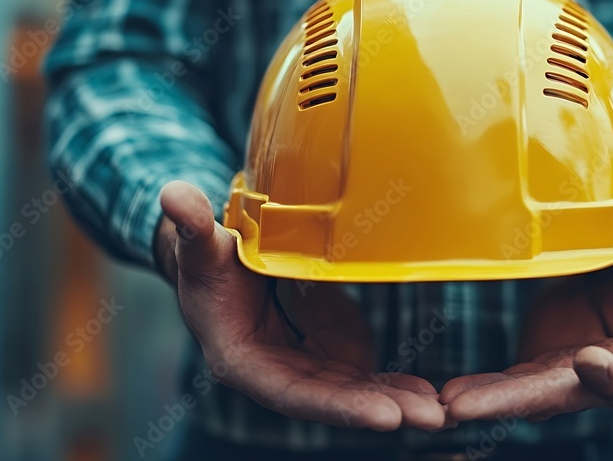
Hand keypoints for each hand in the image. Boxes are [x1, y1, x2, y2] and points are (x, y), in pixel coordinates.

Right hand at [156, 181, 445, 430]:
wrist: (221, 264)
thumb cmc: (205, 258)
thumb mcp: (199, 243)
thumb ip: (192, 228)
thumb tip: (173, 195)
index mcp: (241, 358)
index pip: (293, 392)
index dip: (338, 405)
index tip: (384, 416)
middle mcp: (276, 372)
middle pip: (331, 399)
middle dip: (379, 409)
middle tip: (431, 417)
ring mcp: (304, 365)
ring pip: (352, 392)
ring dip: (395, 403)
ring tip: (439, 411)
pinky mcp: (325, 353)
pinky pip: (362, 376)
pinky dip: (394, 386)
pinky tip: (430, 394)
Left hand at [441, 181, 612, 421]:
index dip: (612, 378)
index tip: (588, 359)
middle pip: (564, 393)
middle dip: (514, 400)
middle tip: (465, 406)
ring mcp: (576, 366)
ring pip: (531, 389)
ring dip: (489, 397)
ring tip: (448, 402)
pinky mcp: (550, 351)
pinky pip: (514, 374)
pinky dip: (484, 384)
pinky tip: (448, 393)